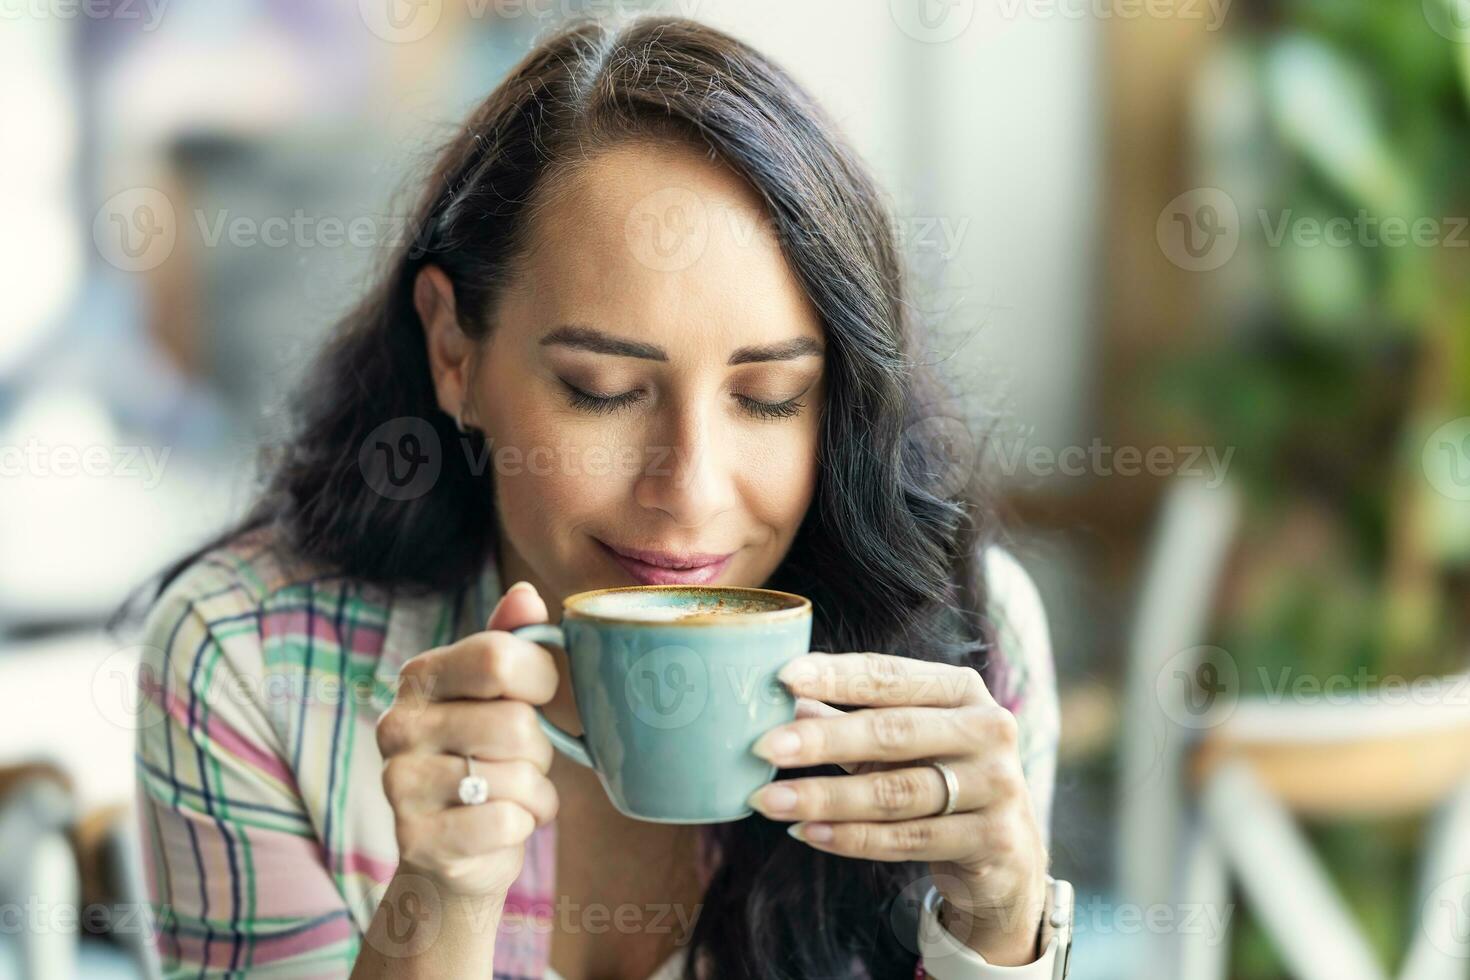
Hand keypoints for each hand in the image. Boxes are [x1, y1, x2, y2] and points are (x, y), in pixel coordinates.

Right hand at [375, 583, 561, 898]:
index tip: (541, 696)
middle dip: (539, 749)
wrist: (456, 851)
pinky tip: (503, 825)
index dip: (542, 678)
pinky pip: (506, 822)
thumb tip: (525, 594)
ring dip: (535, 791)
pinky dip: (524, 824)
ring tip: (511, 794)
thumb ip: (513, 642)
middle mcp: (397, 725)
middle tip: (520, 760)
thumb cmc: (489, 758)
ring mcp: (399, 785)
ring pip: (515, 776)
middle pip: (514, 723)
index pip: (498, 657)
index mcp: (419, 677)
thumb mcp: (503, 695)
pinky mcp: (416, 840)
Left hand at [747, 653, 1048, 965]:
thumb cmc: (942, 779)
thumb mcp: (903, 743)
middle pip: (892, 731)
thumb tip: (788, 703)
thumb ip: (850, 719)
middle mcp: (988, 729)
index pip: (891, 675)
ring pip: (895, 792)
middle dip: (822, 740)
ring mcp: (997, 785)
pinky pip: (907, 839)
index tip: (782, 677)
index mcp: (963, 691)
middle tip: (763, 746)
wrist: (1009, 856)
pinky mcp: (992, 839)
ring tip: (769, 800)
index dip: (835, 674)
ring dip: (824, 797)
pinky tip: (807, 833)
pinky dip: (851, 838)